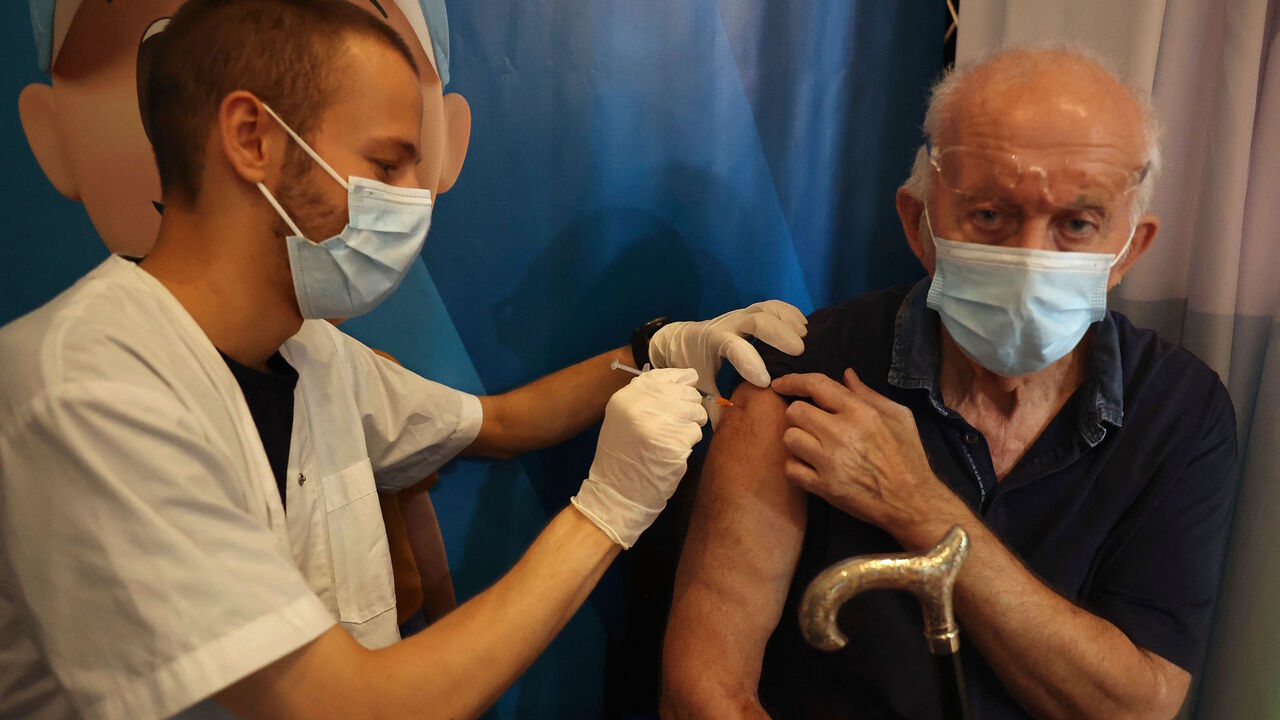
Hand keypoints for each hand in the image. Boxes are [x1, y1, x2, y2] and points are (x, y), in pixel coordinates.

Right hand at [572, 368, 707, 548]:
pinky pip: (695, 433)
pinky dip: (689, 443)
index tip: (687, 386)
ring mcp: (658, 424)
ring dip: (691, 424)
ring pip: (695, 411)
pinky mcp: (675, 444)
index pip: (665, 375)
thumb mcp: (623, 418)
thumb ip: (648, 396)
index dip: (681, 380)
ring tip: (675, 438)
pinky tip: (673, 452)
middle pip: (685, 393)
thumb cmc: (623, 456)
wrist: (616, 493)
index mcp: (626, 397)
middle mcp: (641, 405)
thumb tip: (687, 378)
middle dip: (689, 407)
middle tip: (678, 423)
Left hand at [649, 300, 806, 424]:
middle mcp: (727, 325)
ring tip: (805, 336)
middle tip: (799, 351)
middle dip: (778, 334)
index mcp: (712, 343)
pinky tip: (802, 325)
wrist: (679, 341)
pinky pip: (771, 305)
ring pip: (765, 309)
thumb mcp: (698, 386)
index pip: (732, 347)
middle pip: (755, 320)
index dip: (750, 362)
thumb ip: (713, 406)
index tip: (766, 382)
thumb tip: (728, 434)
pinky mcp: (748, 312)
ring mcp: (739, 316)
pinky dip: (788, 312)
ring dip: (787, 320)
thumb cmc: (692, 366)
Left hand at [772, 369, 961, 544]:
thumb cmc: (908, 456)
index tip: (780, 384)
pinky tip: (811, 467)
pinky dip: (797, 467)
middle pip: (795, 411)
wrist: (913, 502)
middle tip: (812, 424)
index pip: (816, 385)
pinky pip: (791, 469)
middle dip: (799, 415)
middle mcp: (842, 434)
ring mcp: (831, 462)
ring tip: (813, 445)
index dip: (793, 380)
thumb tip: (846, 375)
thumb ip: (869, 394)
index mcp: (861, 413)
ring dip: (797, 440)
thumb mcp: (899, 416)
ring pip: (789, 438)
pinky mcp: (825, 487)